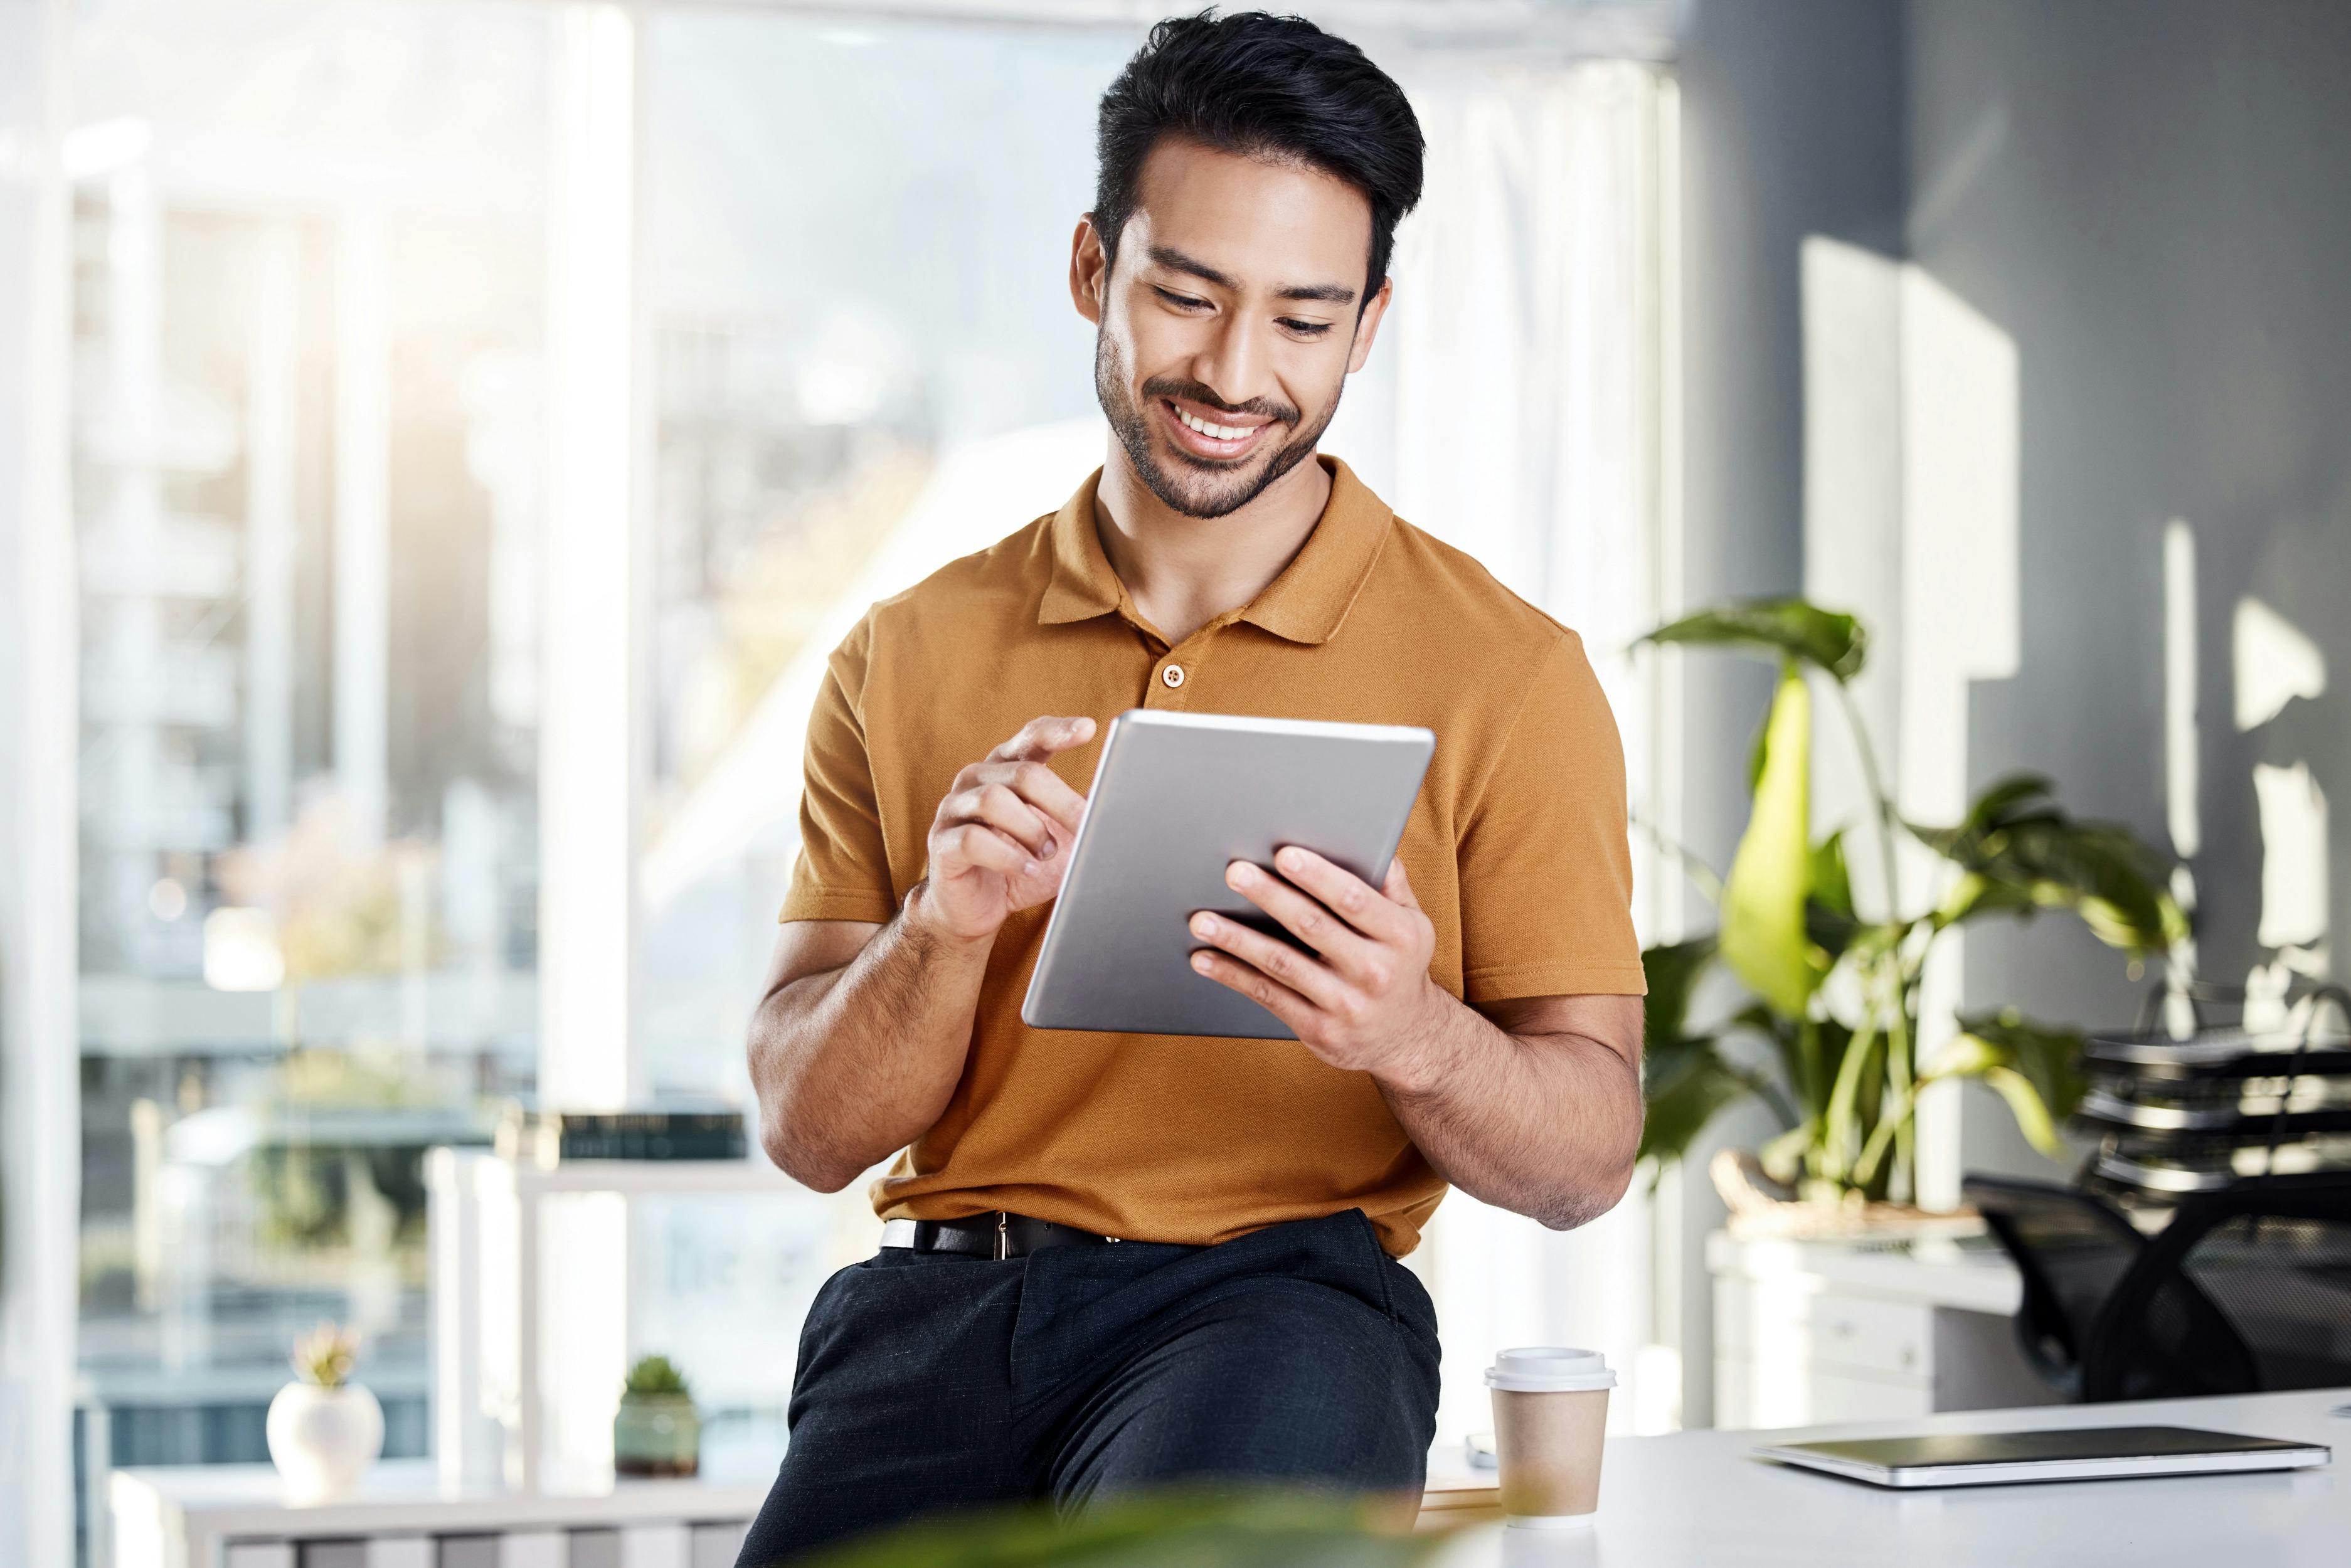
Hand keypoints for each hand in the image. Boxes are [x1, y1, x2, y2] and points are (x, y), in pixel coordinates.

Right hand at [910, 716, 1094, 943]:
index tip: (1089, 729)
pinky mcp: (942, 843)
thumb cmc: (1021, 865)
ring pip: (994, 800)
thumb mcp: (1062, 837)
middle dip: (1061, 801)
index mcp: (1006, 768)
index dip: (1059, 731)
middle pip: (1024, 773)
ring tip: (1048, 853)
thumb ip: (1082, 811)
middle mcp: (977, 779)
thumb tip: (1124, 792)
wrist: (977, 909)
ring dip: (1031, 829)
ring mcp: (954, 809)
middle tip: (1085, 824)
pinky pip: (973, 839)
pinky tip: (1026, 868)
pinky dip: (1007, 856)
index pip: (1031, 738)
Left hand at [1187, 849, 1458, 1087]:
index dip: (1317, 876)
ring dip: (1237, 939)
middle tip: (1234, 873)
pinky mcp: (1318, 1029)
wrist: (1405, 1037)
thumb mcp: (1412, 923)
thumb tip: (1364, 839)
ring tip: (1202, 920)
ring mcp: (1345, 1004)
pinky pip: (1268, 995)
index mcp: (1400, 936)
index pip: (1353, 899)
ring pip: (1281, 964)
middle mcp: (1375, 971)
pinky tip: (1205, 959)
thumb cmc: (1399, 964)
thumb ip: (1390, 883)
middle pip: (1312, 926)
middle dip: (1270, 896)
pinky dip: (1232, 975)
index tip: (1284, 854)